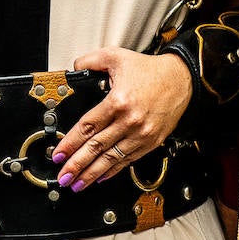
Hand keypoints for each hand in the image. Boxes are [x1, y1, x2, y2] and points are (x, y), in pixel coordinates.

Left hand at [51, 47, 192, 190]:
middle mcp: (130, 121)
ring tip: (77, 183)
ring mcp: (141, 134)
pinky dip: (113, 170)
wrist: (180, 78)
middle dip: (76, 164)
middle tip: (63, 176)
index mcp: (118, 101)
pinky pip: (128, 160)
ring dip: (92, 174)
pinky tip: (101, 177)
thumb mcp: (115, 56)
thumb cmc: (149, 69)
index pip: (87, 127)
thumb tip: (74, 68)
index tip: (58, 154)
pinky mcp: (151, 141)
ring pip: (111, 159)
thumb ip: (90, 61)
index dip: (70, 143)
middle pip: (96, 147)